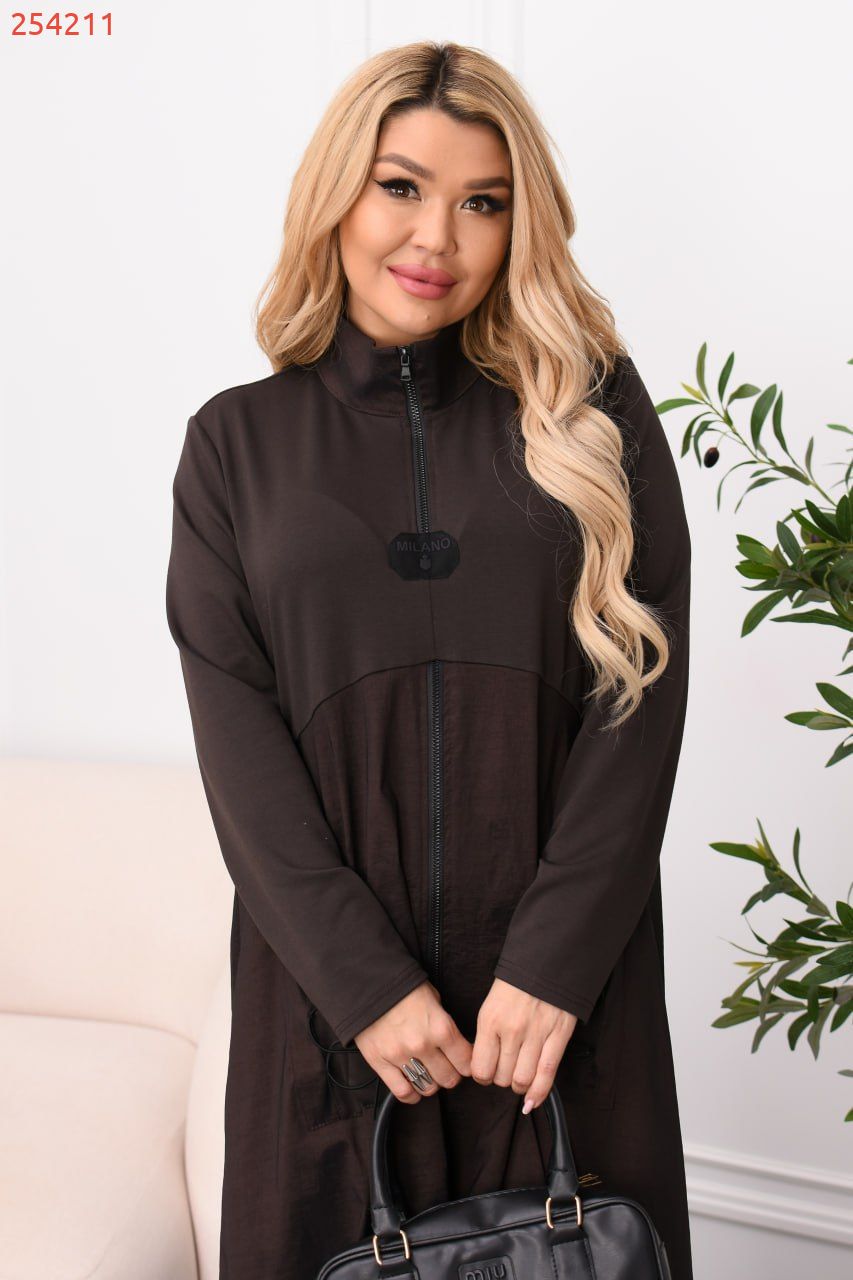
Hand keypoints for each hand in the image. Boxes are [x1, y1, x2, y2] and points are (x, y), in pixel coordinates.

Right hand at [354, 981, 472, 1103]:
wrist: (368, 983)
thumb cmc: (403, 987)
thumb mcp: (433, 998)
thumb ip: (444, 1022)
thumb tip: (456, 1043)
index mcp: (441, 1027)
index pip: (466, 1061)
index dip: (468, 1064)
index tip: (464, 1062)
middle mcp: (423, 1045)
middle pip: (449, 1078)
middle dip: (451, 1075)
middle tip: (447, 1068)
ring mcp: (400, 1056)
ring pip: (428, 1088)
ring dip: (432, 1084)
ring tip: (429, 1075)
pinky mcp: (380, 1062)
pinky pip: (402, 1092)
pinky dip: (411, 1095)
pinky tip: (414, 1088)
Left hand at [471, 978, 577, 1111]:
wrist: (546, 962)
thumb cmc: (516, 984)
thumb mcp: (490, 1005)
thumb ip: (488, 1034)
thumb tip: (484, 1065)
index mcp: (490, 1021)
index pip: (481, 1069)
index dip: (482, 1076)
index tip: (486, 1072)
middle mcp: (512, 1031)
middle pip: (502, 1077)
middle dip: (501, 1080)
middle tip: (505, 1071)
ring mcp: (536, 1035)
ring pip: (523, 1080)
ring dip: (519, 1086)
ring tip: (519, 1079)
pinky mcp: (558, 1037)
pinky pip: (547, 1074)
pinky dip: (539, 1093)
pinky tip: (532, 1101)